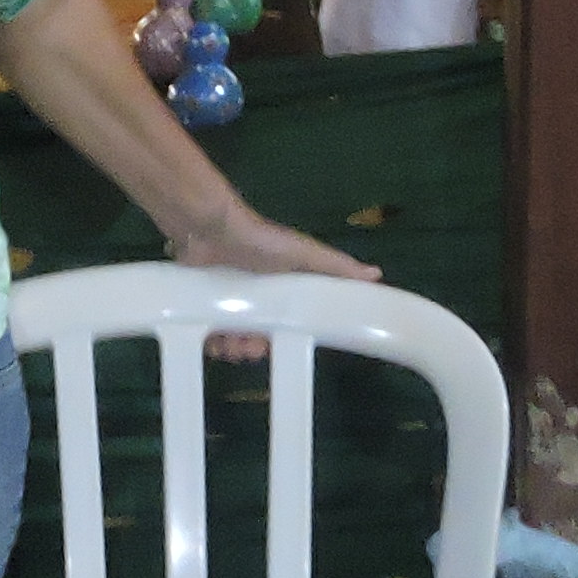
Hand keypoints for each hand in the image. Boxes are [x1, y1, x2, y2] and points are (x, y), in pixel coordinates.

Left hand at [164, 201, 378, 361]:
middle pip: (258, 335)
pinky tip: (213, 343)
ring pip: (232, 337)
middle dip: (255, 347)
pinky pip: (207, 332)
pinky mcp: (201, 302)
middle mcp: (254, 296)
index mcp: (279, 289)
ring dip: (233, 349)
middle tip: (250, 349)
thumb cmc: (259, 240)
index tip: (281, 346)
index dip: (288, 338)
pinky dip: (211, 342)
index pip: (288, 323)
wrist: (208, 229)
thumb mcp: (302, 252)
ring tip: (230, 348)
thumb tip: (377, 275)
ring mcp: (226, 300)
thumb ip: (336, 266)